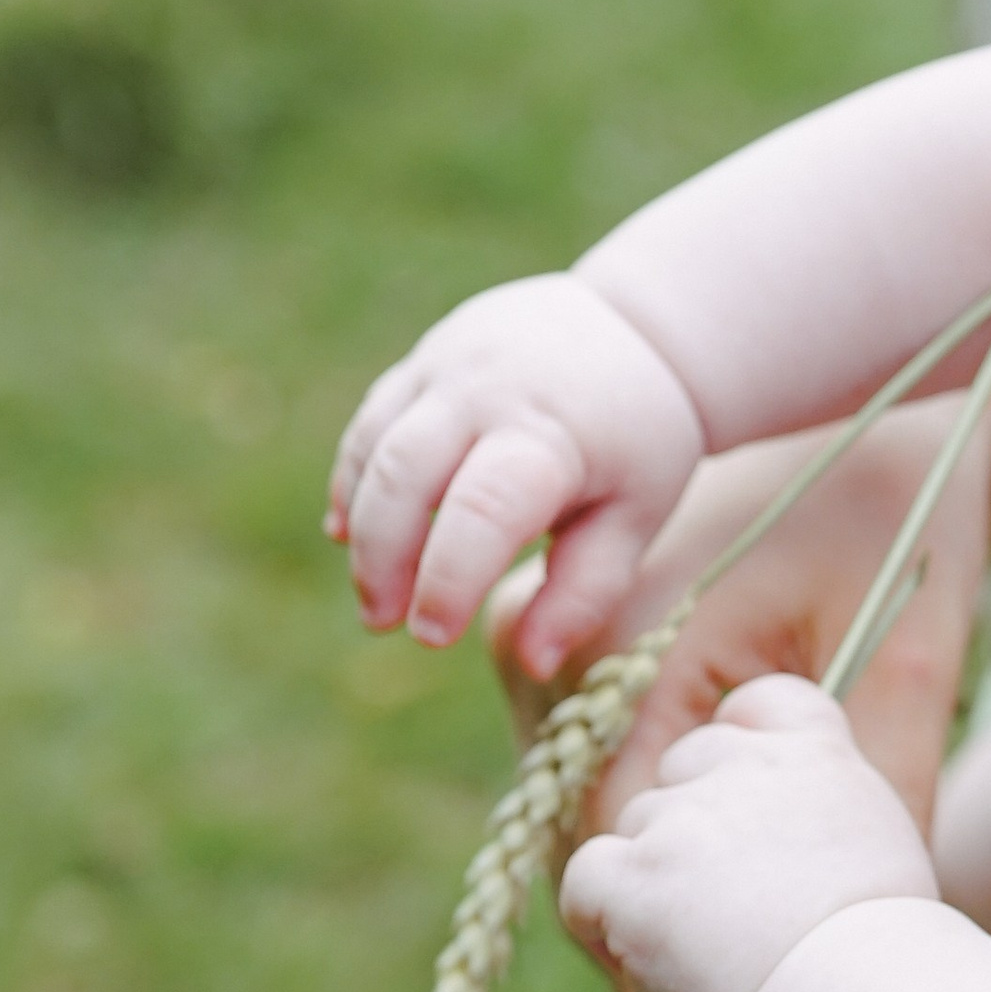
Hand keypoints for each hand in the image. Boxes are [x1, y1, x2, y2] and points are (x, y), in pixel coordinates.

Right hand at [327, 276, 706, 676]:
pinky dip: (353, 481)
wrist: (634, 327)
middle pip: (404, 475)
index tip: (432, 635)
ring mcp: (447, 367)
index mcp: (551, 435)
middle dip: (382, 558)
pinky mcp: (422, 362)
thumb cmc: (638, 440)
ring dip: (359, 525)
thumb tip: (536, 664)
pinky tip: (351, 532)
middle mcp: (489, 391)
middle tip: (382, 622)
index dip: (447, 577)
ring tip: (372, 595)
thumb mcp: (636, 516)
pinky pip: (370, 425)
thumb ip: (584, 590)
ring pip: (375, 447)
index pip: (481, 509)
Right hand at [490, 409, 990, 991]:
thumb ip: (874, 796)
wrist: (866, 391)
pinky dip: (669, 905)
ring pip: (604, 869)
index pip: (635, 890)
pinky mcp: (588, 682)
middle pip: (602, 899)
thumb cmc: (892, 510)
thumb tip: (870, 958)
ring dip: (667, 979)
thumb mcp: (901, 659)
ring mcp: (561, 678)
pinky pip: (618, 817)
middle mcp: (559, 673)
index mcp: (621, 662)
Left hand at [561, 680, 938, 991]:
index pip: (759, 702)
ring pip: (637, 827)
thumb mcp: (881, 845)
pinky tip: (638, 953)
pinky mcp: (637, 876)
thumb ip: (826, 812)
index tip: (744, 795)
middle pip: (684, 766)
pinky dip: (599, 915)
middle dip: (690, 823)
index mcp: (813, 752)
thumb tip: (786, 835)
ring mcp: (683, 819)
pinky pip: (586, 879)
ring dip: (653, 878)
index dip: (739, 743)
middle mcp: (742, 768)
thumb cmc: (884, 951)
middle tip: (724, 898)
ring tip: (704, 948)